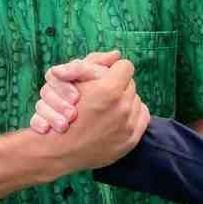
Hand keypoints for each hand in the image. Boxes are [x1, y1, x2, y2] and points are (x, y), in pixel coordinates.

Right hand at [29, 52, 150, 172]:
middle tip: (104, 94)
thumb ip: (94, 63)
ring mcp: (128, 125)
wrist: (60, 149)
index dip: (114, 70)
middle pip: (130, 84)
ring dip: (125, 100)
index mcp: (108, 90)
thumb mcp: (72, 81)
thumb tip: (116, 54)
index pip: (125, 67)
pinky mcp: (131, 139)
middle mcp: (122, 107)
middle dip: (118, 86)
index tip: (106, 76)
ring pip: (136, 100)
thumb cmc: (61, 111)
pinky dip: (132, 114)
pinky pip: (142, 116)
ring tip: (108, 107)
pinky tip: (118, 117)